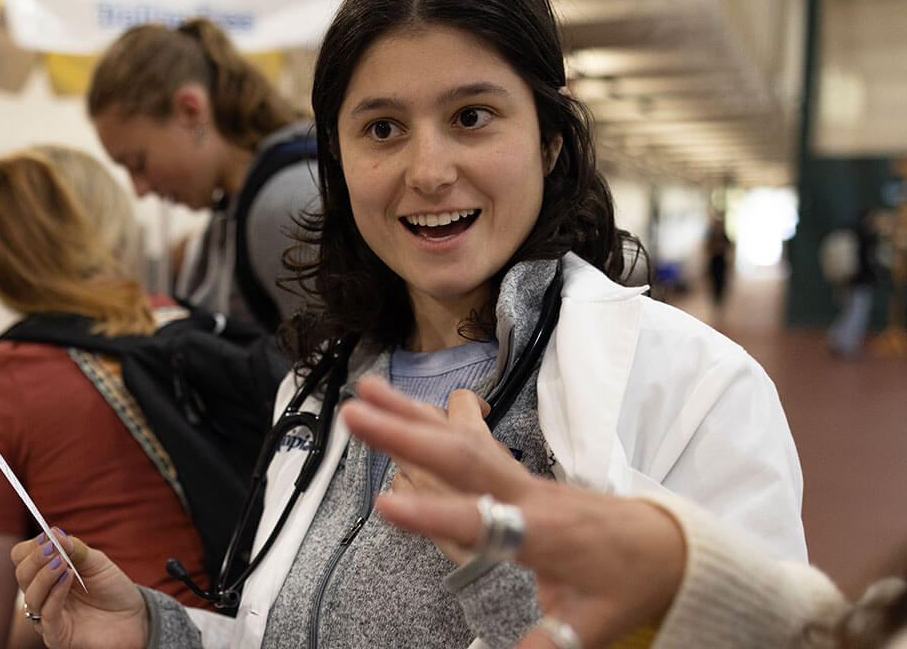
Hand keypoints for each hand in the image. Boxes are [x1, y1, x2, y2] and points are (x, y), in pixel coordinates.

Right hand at [10, 532, 148, 648]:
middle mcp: (42, 595)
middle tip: (53, 549)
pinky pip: (46, 616)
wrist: (134, 616)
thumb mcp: (96, 562)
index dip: (31, 548)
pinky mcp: (58, 636)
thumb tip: (53, 532)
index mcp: (46, 573)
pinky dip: (55, 595)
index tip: (47, 538)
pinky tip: (67, 579)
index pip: (22, 558)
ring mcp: (48, 617)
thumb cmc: (112, 587)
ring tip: (63, 563)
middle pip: (22, 575)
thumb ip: (75, 549)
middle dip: (36, 560)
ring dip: (44, 576)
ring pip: (31, 596)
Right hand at [342, 375, 686, 648]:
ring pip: (460, 437)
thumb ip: (543, 646)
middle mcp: (526, 493)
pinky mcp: (511, 468)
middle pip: (463, 459)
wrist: (663, 543)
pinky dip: (427, 415)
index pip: (485, 521)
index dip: (437, 514)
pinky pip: (466, 436)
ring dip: (409, 413)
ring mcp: (518, 475)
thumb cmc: (625, 581)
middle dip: (406, 435)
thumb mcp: (590, 625)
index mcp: (544, 534)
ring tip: (363, 393)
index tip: (387, 505)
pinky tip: (395, 400)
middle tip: (354, 417)